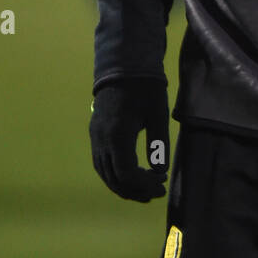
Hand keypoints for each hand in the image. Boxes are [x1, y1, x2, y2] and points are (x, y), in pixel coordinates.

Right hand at [90, 77, 169, 201]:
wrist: (123, 65)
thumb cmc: (145, 87)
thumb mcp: (158, 114)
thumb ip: (158, 144)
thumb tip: (160, 171)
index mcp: (117, 135)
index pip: (126, 173)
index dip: (144, 185)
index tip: (162, 183)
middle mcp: (101, 140)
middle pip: (113, 178)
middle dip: (135, 190)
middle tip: (157, 192)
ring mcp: (95, 137)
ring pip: (104, 173)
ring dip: (124, 185)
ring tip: (146, 189)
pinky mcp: (95, 133)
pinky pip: (101, 162)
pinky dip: (115, 174)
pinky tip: (132, 175)